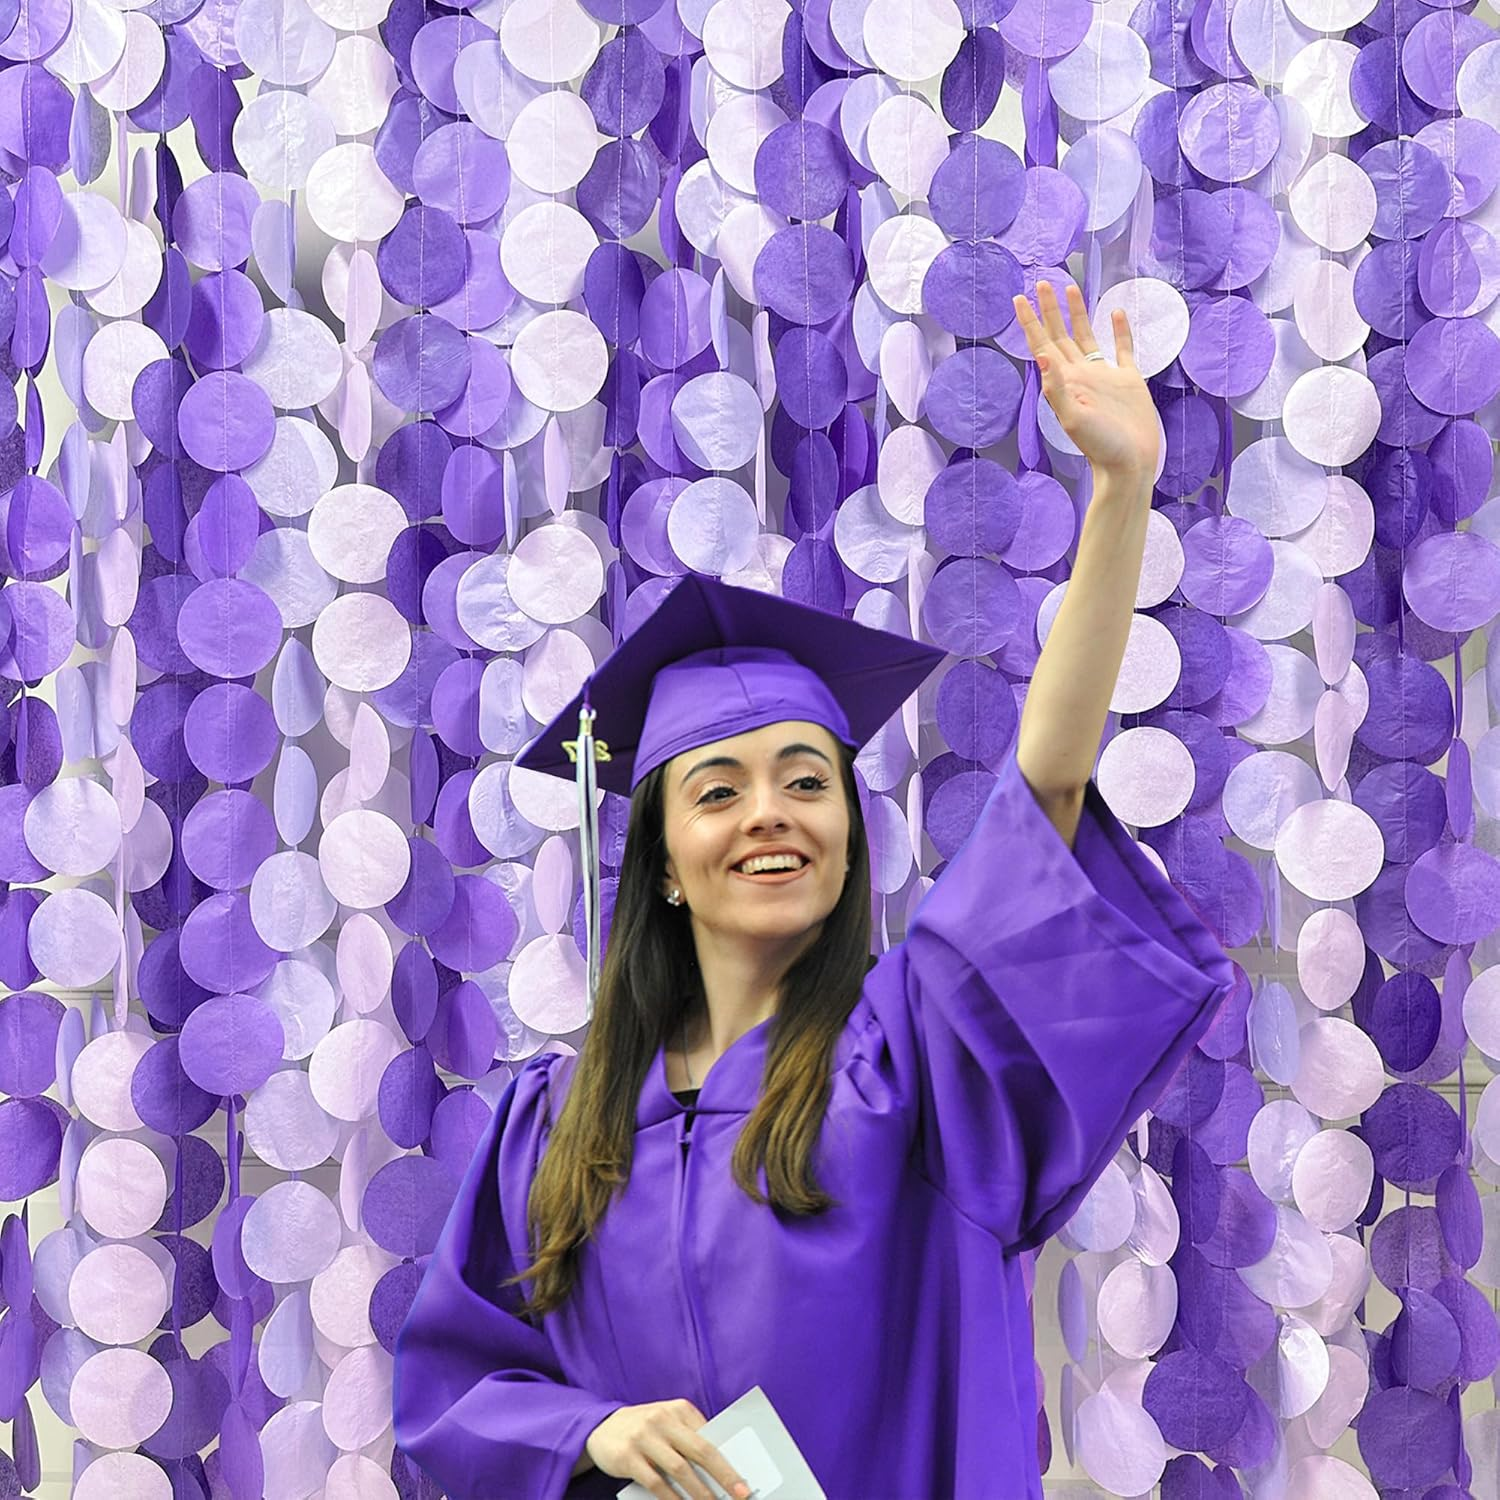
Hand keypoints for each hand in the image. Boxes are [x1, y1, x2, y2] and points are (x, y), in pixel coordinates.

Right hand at [585, 1399, 753, 1499]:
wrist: (600, 1427)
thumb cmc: (644, 1428)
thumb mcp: (667, 1423)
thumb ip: (689, 1437)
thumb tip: (720, 1468)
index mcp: (678, 1408)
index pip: (710, 1436)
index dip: (728, 1459)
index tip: (743, 1480)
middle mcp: (662, 1418)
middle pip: (700, 1450)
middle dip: (724, 1475)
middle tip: (741, 1494)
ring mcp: (644, 1437)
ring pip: (680, 1469)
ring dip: (700, 1492)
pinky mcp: (628, 1457)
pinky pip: (656, 1483)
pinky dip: (672, 1498)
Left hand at [1012, 282, 1159, 483]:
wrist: (1130, 464)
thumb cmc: (1101, 446)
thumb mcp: (1073, 418)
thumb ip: (1056, 388)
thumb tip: (1040, 356)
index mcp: (1065, 381)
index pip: (1042, 344)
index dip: (1030, 322)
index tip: (1018, 298)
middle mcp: (1081, 374)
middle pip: (1060, 334)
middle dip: (1049, 309)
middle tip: (1041, 282)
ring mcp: (1104, 376)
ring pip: (1087, 336)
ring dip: (1078, 313)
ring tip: (1071, 288)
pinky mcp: (1128, 380)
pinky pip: (1121, 348)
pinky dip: (1118, 330)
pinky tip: (1115, 313)